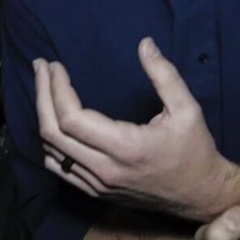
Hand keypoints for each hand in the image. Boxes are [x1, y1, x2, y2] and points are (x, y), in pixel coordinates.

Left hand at [34, 37, 239, 219]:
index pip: (72, 119)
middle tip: (40, 67)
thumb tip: (145, 44)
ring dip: (41, 116)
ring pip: (50, 152)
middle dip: (41, 95)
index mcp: (125, 148)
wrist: (199, 196)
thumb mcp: (187, 109)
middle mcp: (105, 170)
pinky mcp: (95, 192)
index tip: (56, 66)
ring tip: (43, 87)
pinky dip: (48, 143)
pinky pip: (59, 168)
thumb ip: (165, 75)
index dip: (56, 89)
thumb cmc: (195, 151)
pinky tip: (50, 120)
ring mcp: (97, 184)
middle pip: (52, 133)